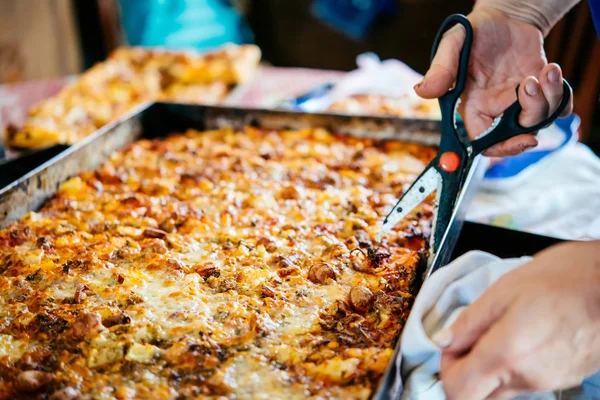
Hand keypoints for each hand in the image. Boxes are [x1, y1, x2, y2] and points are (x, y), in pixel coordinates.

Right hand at [415, 8, 572, 156]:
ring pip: (540, 119)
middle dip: (531, 117)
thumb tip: (422, 92)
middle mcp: (497, 108)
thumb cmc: (475, 32)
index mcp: (472, 106)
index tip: (520, 140)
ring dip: (548, 97)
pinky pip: (557, 107)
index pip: (483, 140)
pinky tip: (551, 71)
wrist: (506, 17)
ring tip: (544, 70)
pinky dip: (561, 95)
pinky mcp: (541, 91)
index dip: (501, 147)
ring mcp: (520, 101)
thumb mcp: (453, 44)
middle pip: (517, 134)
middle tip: (531, 88)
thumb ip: (440, 70)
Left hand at [435, 241, 599, 398]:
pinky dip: (512, 367)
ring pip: (502, 391)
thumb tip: (443, 341)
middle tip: (469, 341)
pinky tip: (521, 336)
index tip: (451, 345)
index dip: (445, 370)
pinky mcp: (564, 379)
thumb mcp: (504, 291)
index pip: (458, 391)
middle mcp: (527, 378)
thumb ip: (469, 321)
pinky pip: (525, 382)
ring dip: (488, 369)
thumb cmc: (562, 279)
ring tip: (498, 331)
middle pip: (479, 396)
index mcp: (506, 355)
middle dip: (465, 373)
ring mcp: (548, 382)